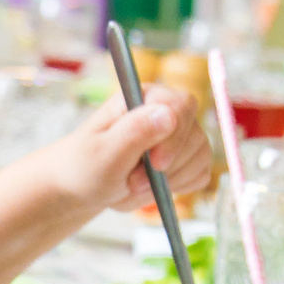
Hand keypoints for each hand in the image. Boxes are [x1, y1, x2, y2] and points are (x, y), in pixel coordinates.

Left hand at [49, 85, 214, 214]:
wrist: (83, 186)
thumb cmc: (86, 165)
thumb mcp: (104, 151)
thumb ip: (135, 131)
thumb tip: (169, 114)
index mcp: (144, 96)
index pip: (181, 106)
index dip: (173, 138)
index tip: (155, 164)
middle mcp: (167, 110)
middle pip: (194, 135)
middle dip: (167, 167)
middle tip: (133, 183)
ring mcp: (180, 135)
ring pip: (200, 157)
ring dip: (170, 180)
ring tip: (136, 184)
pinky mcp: (187, 158)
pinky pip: (200, 174)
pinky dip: (179, 187)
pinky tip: (154, 187)